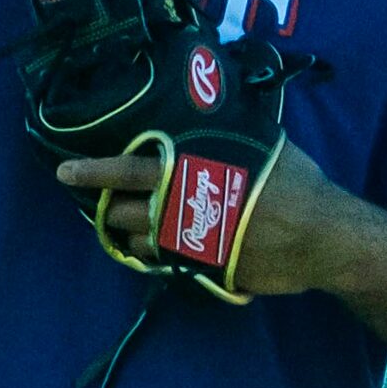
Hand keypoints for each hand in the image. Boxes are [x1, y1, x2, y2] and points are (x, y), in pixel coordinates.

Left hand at [58, 140, 359, 296]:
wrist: (321, 237)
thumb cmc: (297, 186)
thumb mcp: (261, 146)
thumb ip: (227, 138)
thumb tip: (219, 115)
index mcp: (190, 172)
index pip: (128, 170)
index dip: (93, 172)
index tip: (64, 173)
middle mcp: (180, 210)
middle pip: (123, 213)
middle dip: (111, 211)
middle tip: (109, 206)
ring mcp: (188, 245)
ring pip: (138, 243)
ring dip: (131, 236)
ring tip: (134, 228)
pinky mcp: (201, 271)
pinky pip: (165, 266)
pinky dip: (159, 257)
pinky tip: (165, 249)